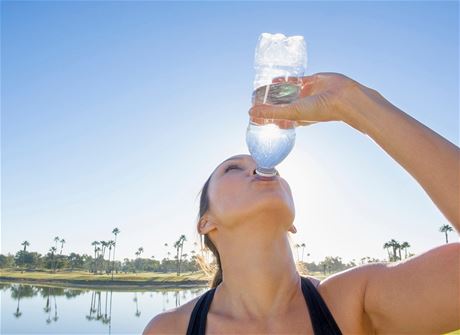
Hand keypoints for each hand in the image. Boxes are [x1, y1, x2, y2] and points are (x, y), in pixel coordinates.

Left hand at [249, 72, 373, 128]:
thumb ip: (271, 112)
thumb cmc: (319, 110)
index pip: (275, 119)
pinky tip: (275, 77)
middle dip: (268, 102)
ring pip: (286, 92)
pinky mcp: (310, 82)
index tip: (251, 113)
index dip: (264, 117)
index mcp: (295, 118)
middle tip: (254, 97)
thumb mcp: (292, 113)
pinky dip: (286, 79)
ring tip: (262, 86)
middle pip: (279, 104)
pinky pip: (295, 80)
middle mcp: (299, 106)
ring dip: (276, 89)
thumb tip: (250, 113)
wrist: (343, 97)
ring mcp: (305, 94)